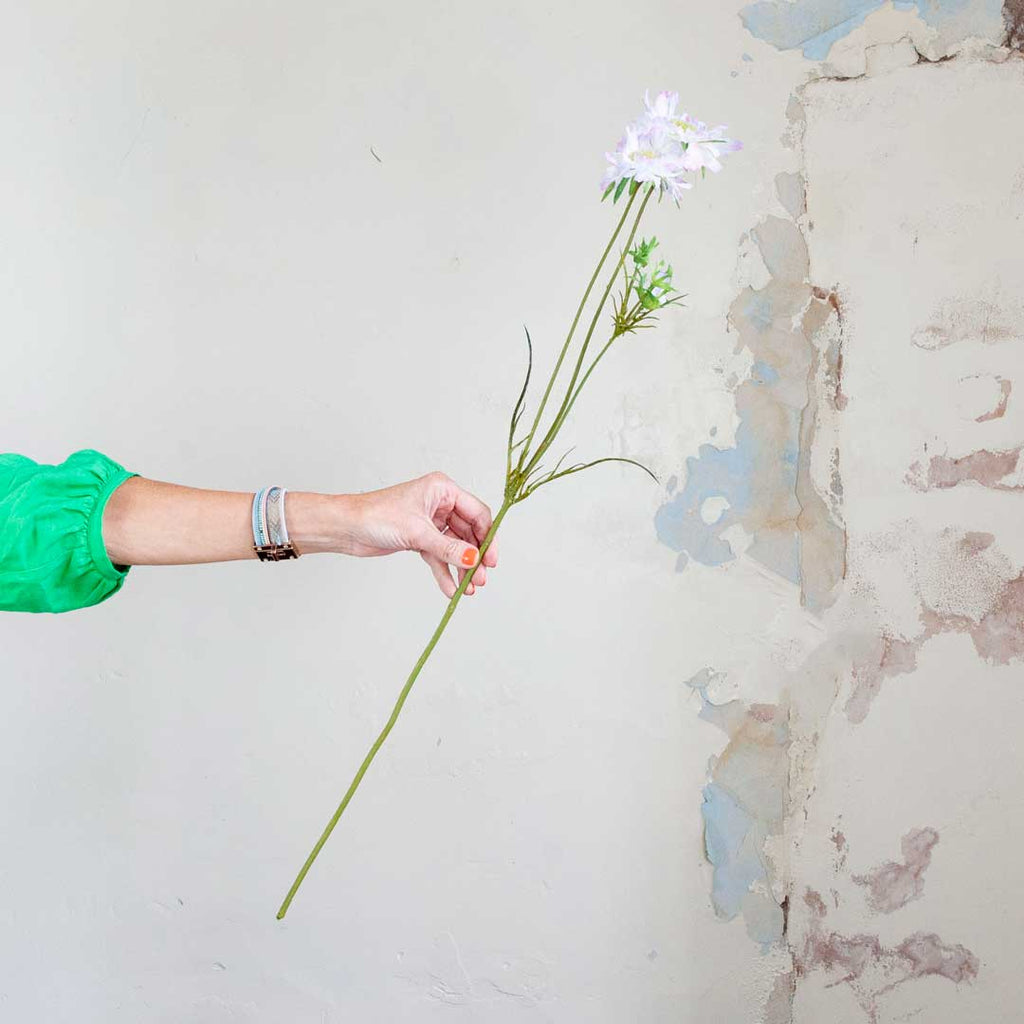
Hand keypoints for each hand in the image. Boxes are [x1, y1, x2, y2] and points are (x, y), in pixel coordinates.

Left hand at [331, 472, 498, 596]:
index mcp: (442, 490)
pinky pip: (439, 556)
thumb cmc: (376, 516)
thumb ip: (448, 548)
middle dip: (474, 557)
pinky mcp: (420, 538)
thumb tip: (473, 559)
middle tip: (479, 580)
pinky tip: (450, 589)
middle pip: (469, 533)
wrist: (347, 528)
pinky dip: (445, 572)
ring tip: (468, 589)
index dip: (487, 537)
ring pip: (455, 547)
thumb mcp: (418, 533)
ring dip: (461, 567)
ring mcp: (430, 522)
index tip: (490, 560)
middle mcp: (439, 504)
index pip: (477, 513)